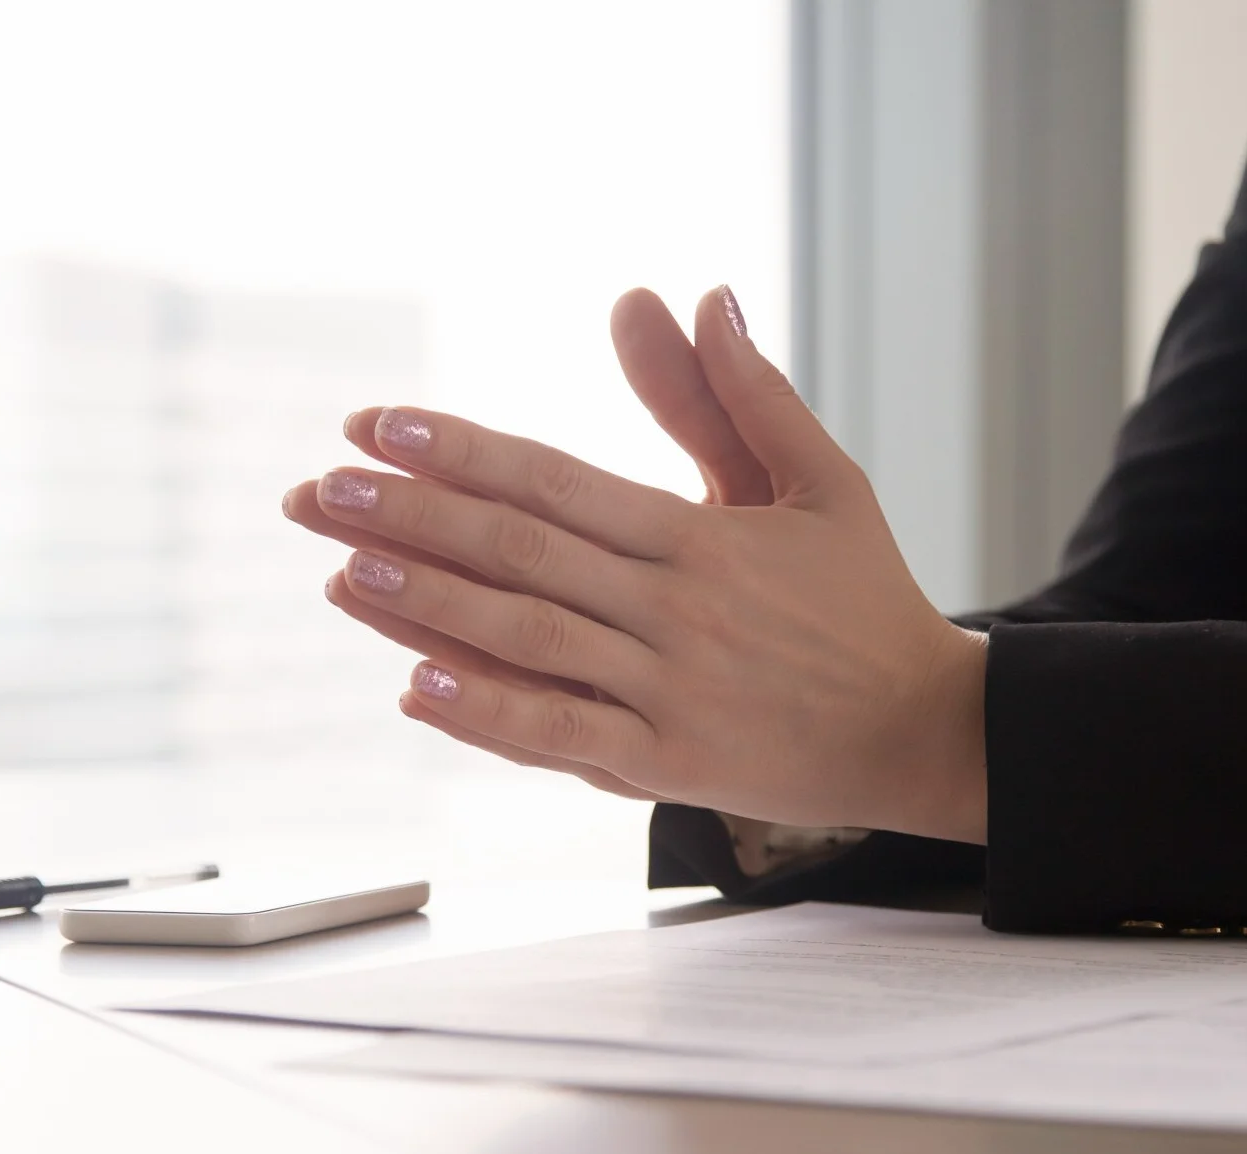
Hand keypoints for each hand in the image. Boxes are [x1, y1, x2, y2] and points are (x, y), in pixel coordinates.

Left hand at [291, 287, 986, 841]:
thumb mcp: (822, 481)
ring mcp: (670, 693)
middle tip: (321, 488)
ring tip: (341, 566)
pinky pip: (564, 738)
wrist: (925, 730)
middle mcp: (677, 610)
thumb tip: (699, 293)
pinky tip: (414, 687)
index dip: (463, 449)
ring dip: (426, 604)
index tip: (379, 424)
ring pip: (528, 640)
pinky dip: (488, 716)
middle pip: (522, 554)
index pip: (559, 481)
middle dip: (413, 516)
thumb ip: (744, 396)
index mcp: (703, 538)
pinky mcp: (671, 767)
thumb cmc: (868, 599)